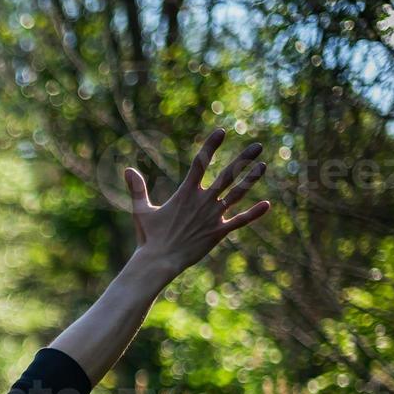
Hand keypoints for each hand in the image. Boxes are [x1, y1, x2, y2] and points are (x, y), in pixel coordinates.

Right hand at [123, 128, 271, 283]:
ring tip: (263, 165)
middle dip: (243, 159)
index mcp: (185, 193)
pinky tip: (267, 204)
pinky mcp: (218, 232)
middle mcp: (202, 201)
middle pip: (227, 175)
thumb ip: (137, 189)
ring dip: (251, 179)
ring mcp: (212, 216)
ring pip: (237, 194)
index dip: (211, 146)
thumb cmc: (149, 237)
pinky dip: (253, 214)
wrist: (159, 262)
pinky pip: (239, 221)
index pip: (200, 163)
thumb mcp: (141, 210)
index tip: (221, 132)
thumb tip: (127, 170)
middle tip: (258, 146)